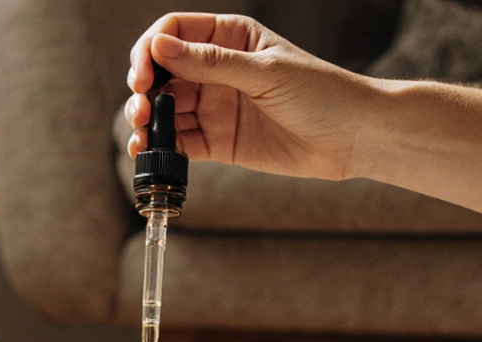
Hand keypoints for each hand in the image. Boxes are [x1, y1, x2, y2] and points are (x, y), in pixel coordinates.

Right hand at [125, 13, 374, 180]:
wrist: (355, 138)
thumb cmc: (323, 93)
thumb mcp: (265, 72)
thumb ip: (211, 63)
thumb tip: (159, 48)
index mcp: (230, 38)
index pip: (173, 33)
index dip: (150, 51)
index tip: (142, 75)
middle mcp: (216, 70)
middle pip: (161, 73)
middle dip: (142, 90)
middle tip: (141, 112)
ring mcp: (214, 106)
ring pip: (164, 109)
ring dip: (146, 122)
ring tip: (141, 137)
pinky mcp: (216, 141)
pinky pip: (178, 142)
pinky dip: (159, 148)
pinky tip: (149, 153)